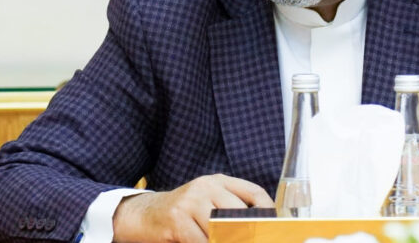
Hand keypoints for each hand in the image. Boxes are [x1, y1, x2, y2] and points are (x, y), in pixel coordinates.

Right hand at [112, 173, 273, 242]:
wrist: (144, 214)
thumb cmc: (183, 213)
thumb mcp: (208, 202)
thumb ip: (230, 209)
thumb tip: (260, 227)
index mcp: (219, 181)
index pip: (254, 193)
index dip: (268, 212)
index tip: (273, 228)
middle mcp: (206, 186)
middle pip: (240, 213)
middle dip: (247, 234)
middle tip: (250, 239)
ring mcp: (190, 201)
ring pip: (221, 230)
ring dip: (225, 241)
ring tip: (222, 240)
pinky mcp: (177, 219)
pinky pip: (202, 241)